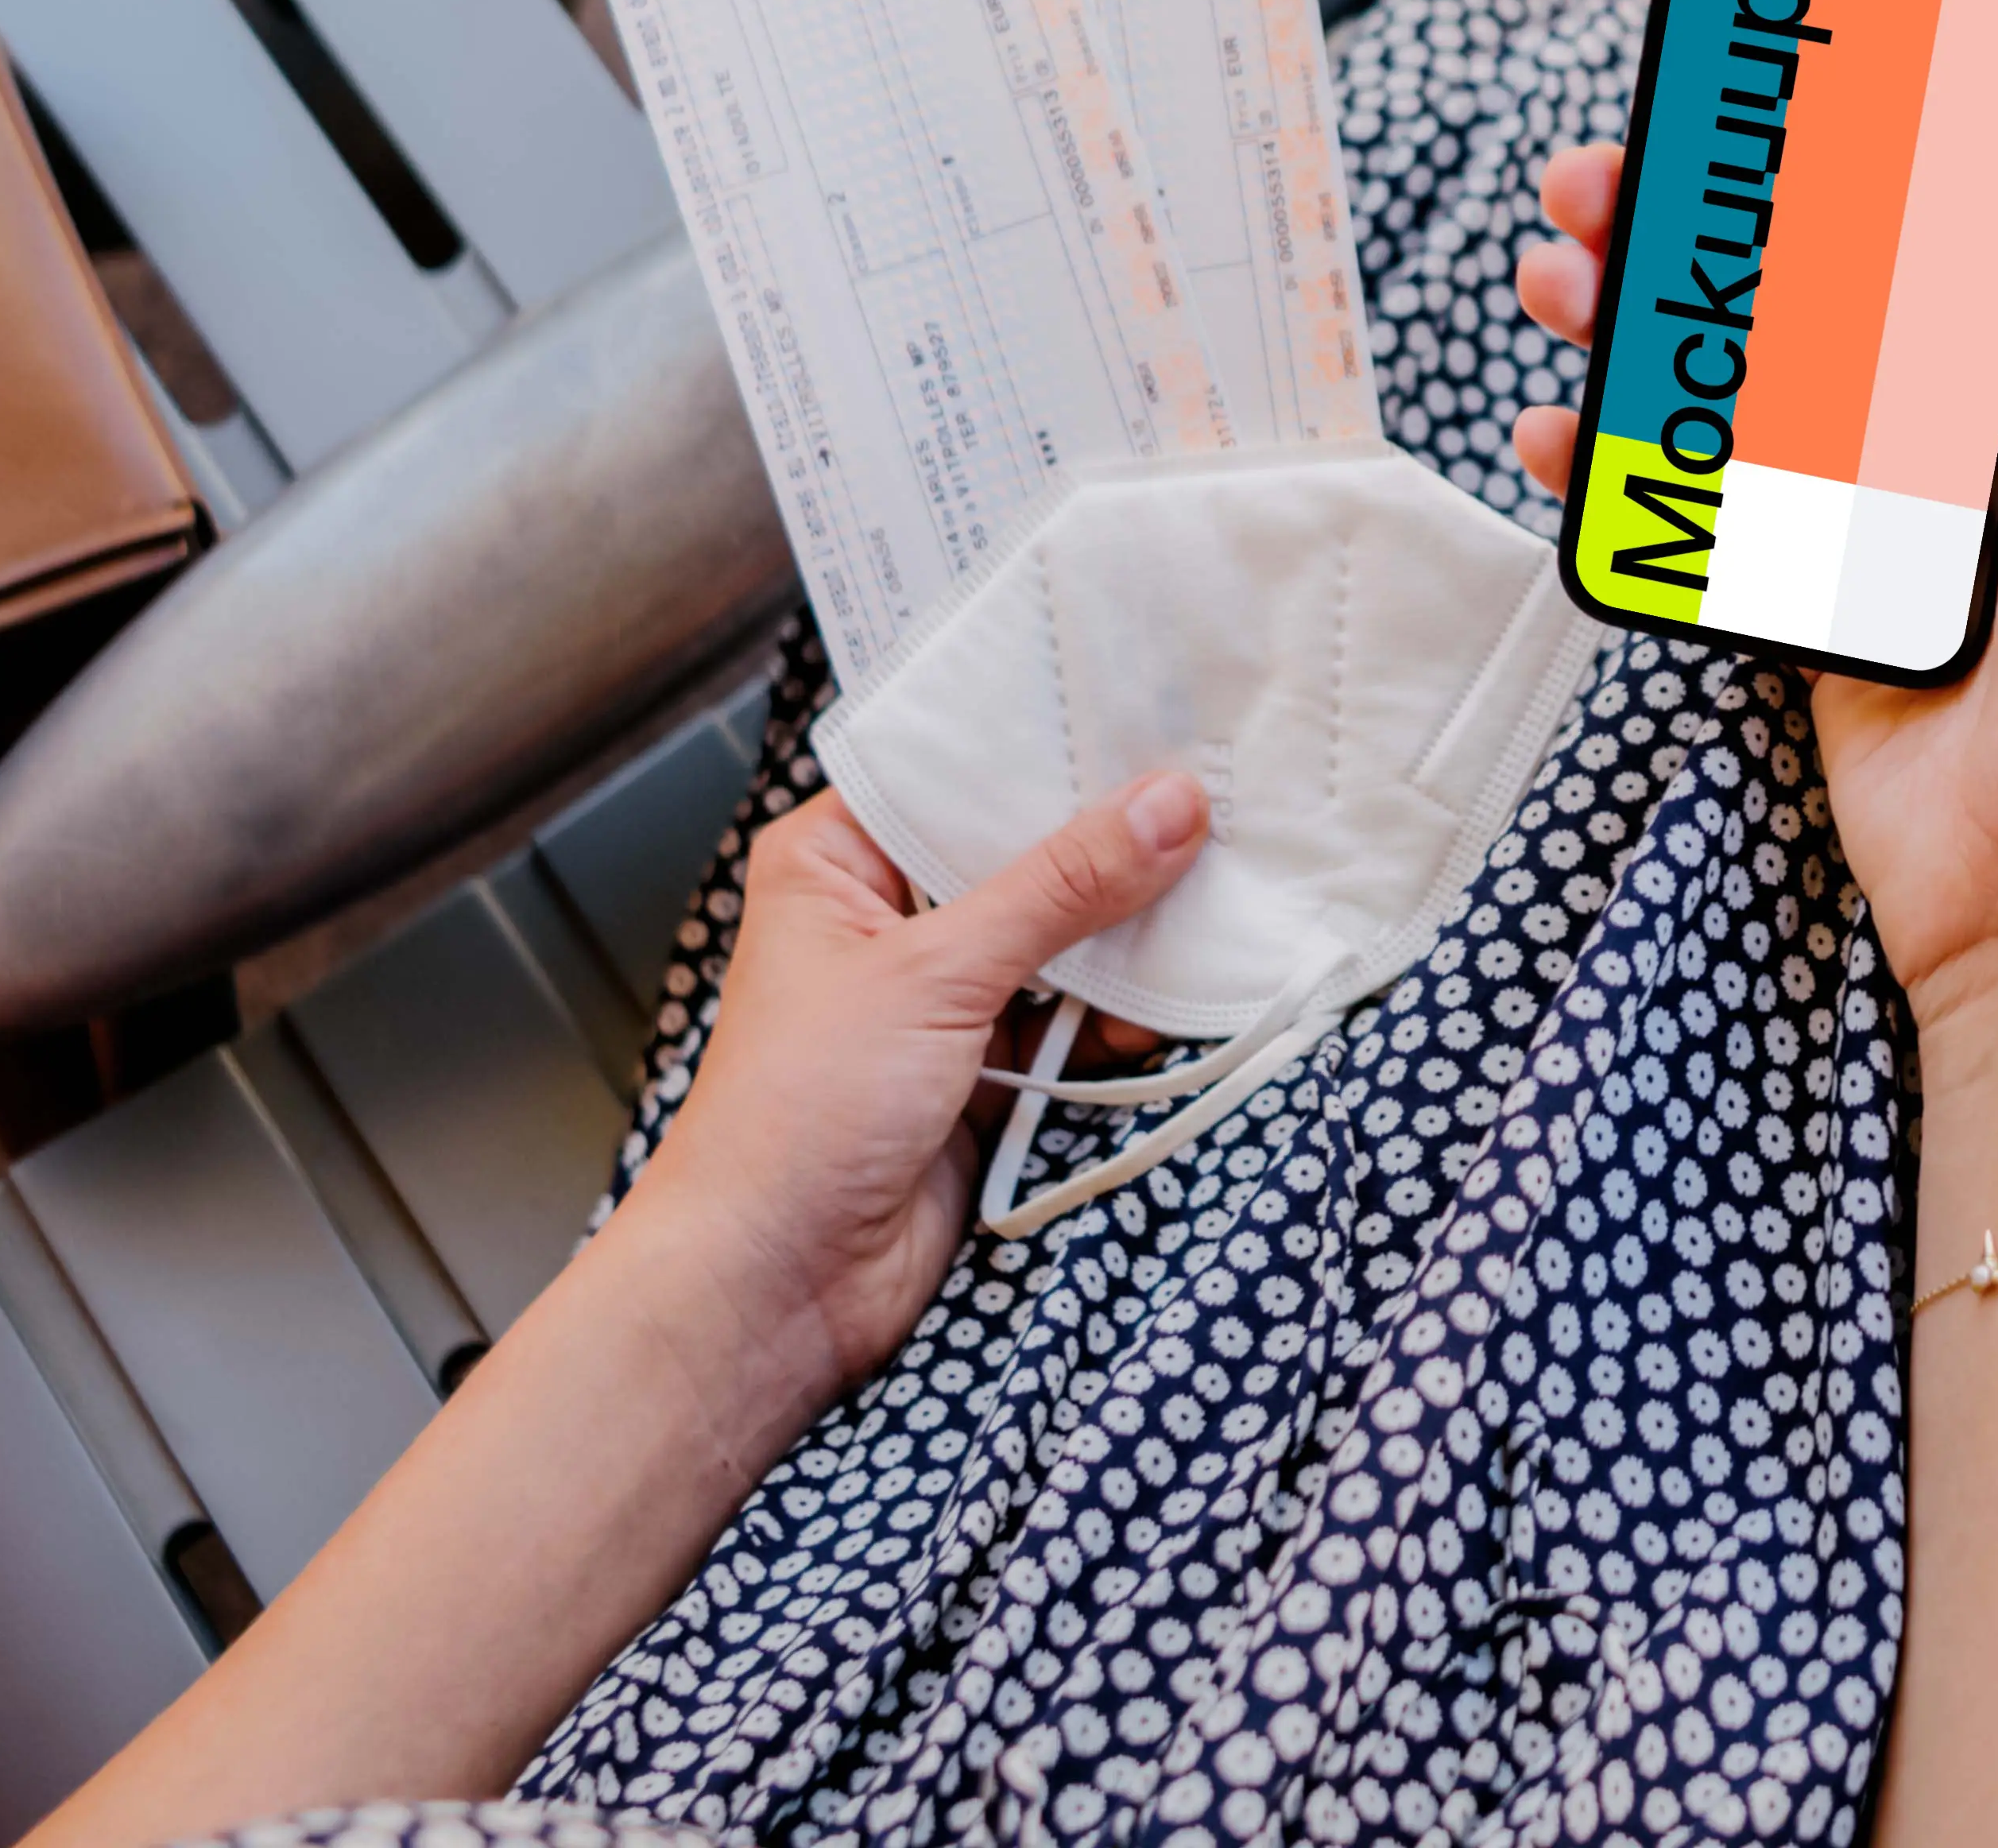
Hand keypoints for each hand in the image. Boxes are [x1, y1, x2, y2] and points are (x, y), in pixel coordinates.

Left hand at [623, 781, 1205, 1404]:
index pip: (957, 770)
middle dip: (1109, 842)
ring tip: (1218, 891)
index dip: (1049, 744)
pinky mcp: (985, 1071)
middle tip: (1212, 799)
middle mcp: (887, 918)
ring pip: (1058, 938)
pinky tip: (1181, 993)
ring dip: (1127, 933)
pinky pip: (1073, 1018)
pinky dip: (1124, 1012)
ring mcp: (941, 996)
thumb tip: (1169, 805)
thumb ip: (1061, 888)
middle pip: (1020, 853)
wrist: (779, 1285)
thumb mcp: (935, 974)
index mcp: (837, 860)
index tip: (1151, 712)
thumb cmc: (798, 1113)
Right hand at [1512, 145, 1997, 1035]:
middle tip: (1619, 175)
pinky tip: (1562, 429)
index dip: (1881, 160)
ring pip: (1734, 382)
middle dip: (1713, 225)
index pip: (1957, 247)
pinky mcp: (1790, 592)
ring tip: (1566, 275)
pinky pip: (1691, 503)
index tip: (1797, 87)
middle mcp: (1945, 449)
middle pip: (1810, 295)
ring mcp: (1856, 518)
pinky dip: (1619, 462)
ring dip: (1644, 322)